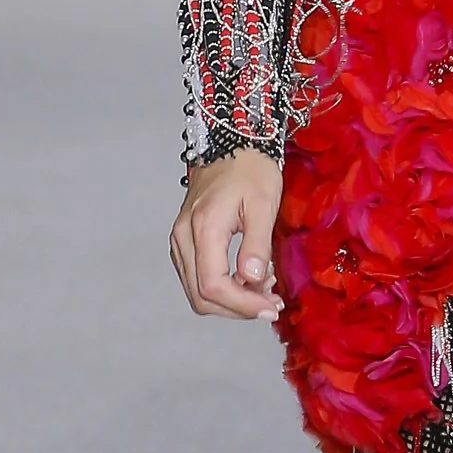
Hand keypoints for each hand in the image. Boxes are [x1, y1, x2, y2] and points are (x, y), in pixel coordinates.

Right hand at [171, 148, 283, 319]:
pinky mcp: (184, 242)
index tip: (271, 308)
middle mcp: (183, 237)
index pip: (213, 285)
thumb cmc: (251, 169)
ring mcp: (180, 240)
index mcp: (203, 228)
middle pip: (201, 296)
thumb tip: (252, 279)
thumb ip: (257, 244)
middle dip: (239, 308)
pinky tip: (247, 278)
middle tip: (272, 303)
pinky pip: (198, 277)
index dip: (243, 305)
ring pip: (197, 292)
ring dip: (232, 301)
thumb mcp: (263, 205)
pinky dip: (223, 288)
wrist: (232, 144)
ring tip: (264, 290)